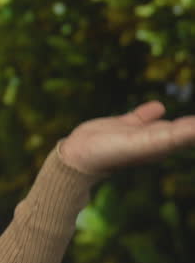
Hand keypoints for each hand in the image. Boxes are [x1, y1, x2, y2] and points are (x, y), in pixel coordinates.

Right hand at [59, 100, 194, 174]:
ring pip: (169, 122)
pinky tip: (159, 106)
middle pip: (188, 129)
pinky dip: (152, 110)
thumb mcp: (148, 142)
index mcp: (168, 143)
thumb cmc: (113, 153)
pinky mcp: (124, 125)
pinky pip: (144, 116)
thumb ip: (178, 135)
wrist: (79, 156)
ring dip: (183, 120)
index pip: (193, 132)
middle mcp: (159, 139)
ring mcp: (142, 132)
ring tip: (192, 117)